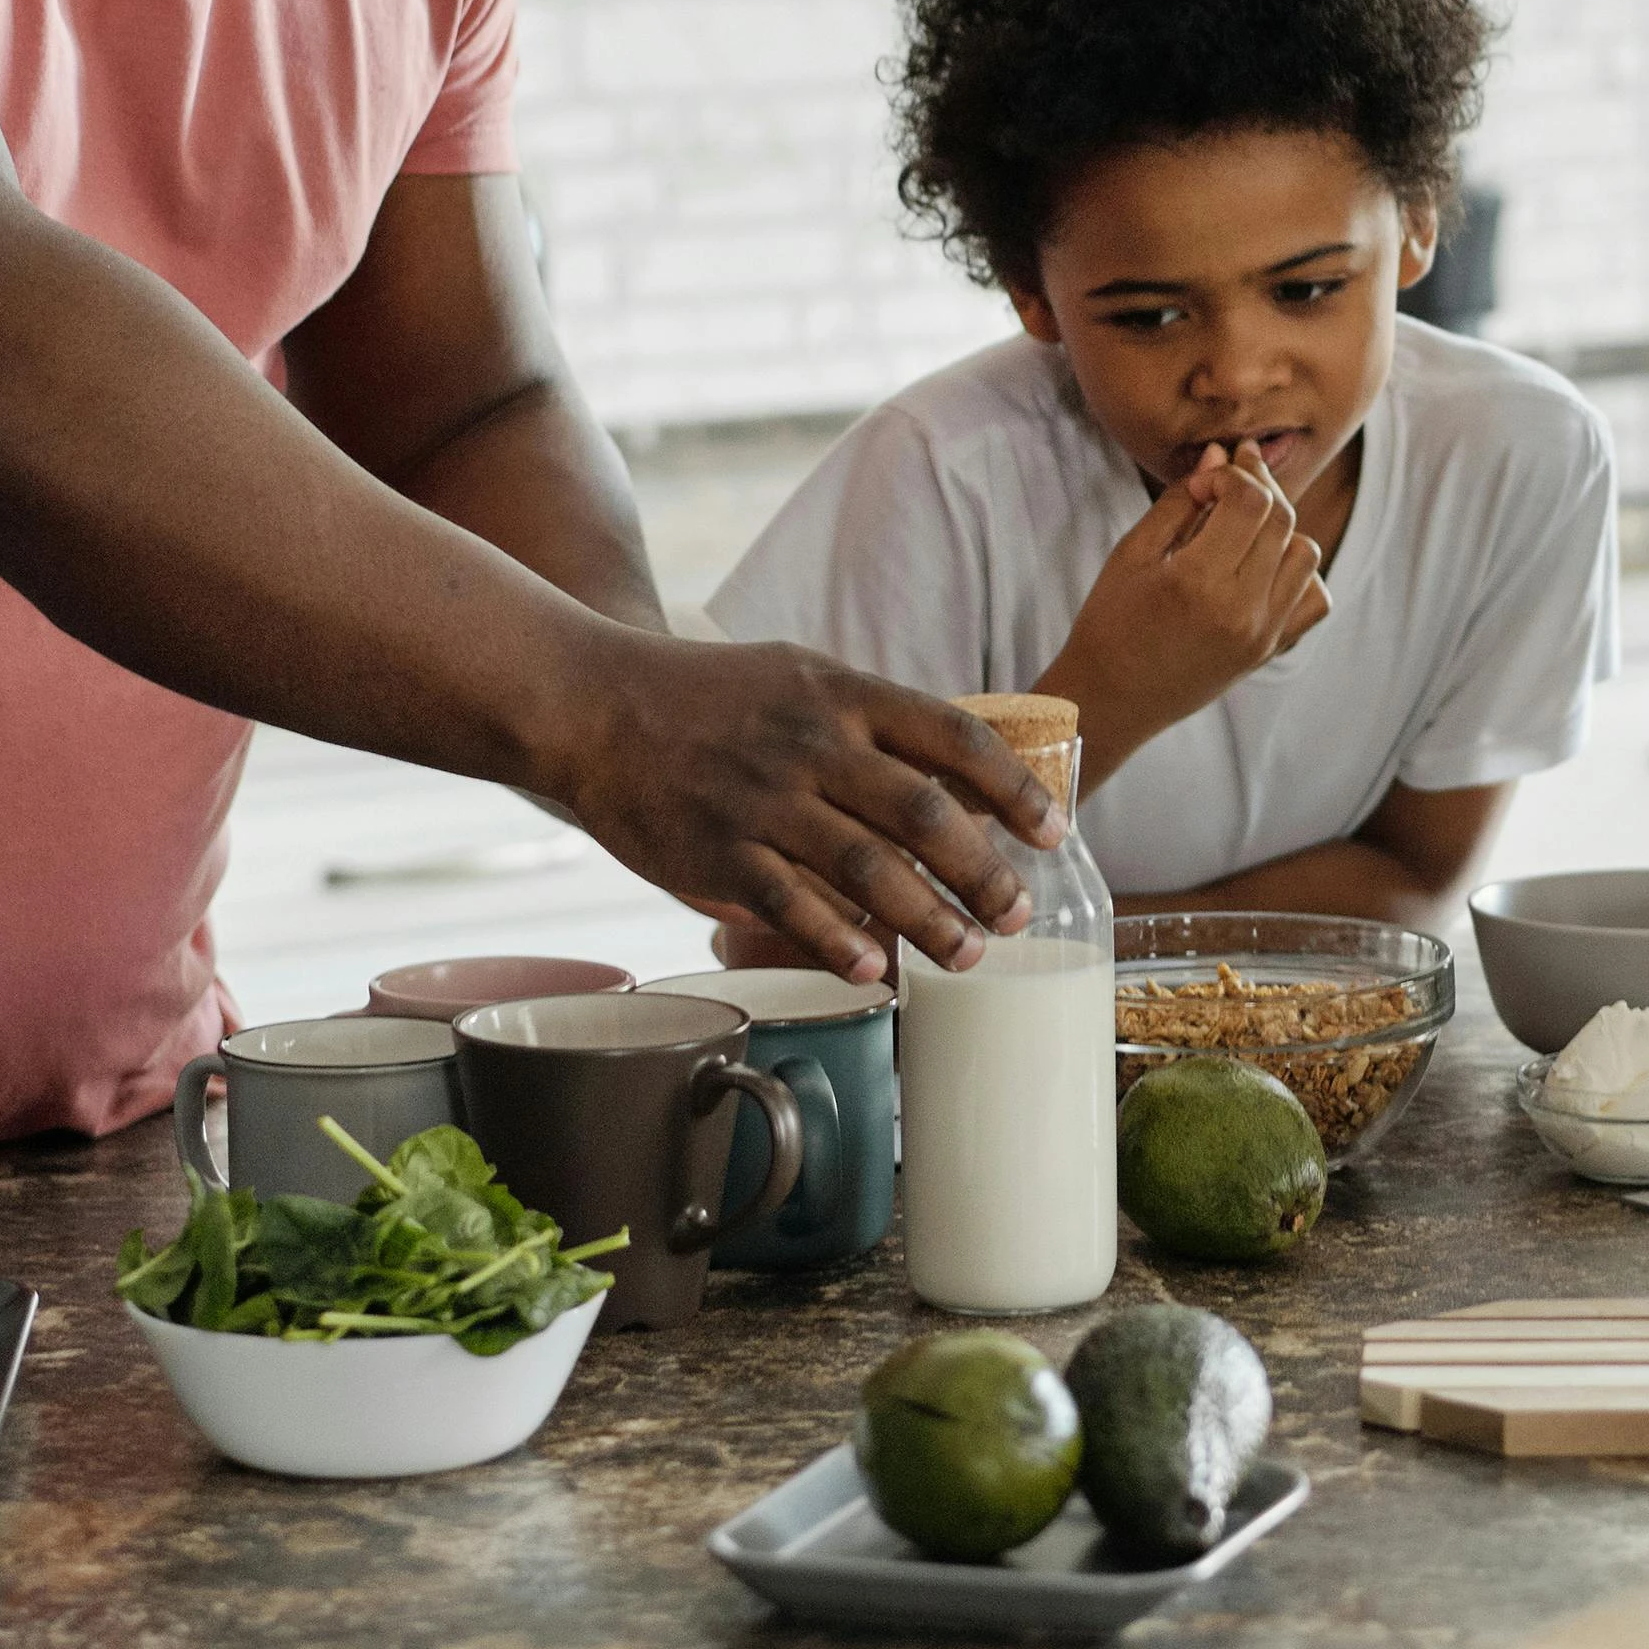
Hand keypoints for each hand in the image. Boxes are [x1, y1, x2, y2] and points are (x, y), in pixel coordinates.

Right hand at [553, 637, 1058, 985]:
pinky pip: (791, 905)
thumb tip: (958, 778)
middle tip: (1019, 915)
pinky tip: (875, 971)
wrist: (595, 704)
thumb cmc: (709, 696)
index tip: (1054, 832)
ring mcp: (765, 801)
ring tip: (970, 955)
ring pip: (869, 869)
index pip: (955, 738)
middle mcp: (813, 746)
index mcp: (843, 697)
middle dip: (985, 872)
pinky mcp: (717, 852)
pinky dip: (839, 941)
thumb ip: (874, 724)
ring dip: (930, 919)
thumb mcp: (802, 678)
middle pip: (925, 814)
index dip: (1015, 789)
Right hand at [1047, 446, 1327, 760]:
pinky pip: (1315, 599)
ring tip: (1242, 526)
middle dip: (1259, 486)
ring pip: (1306, 553)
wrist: (1111, 699)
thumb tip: (1220, 454)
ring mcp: (1263, 634)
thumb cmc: (1111, 621)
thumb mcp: (1133, 552)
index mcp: (1197, 581)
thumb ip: (1181, 500)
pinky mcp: (1270, 650)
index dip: (1232, 474)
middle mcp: (1240, 609)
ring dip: (1281, 528)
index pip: (1250, 500)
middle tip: (1230, 477)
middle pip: (1282, 520)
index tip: (1205, 480)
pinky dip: (1299, 573)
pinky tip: (1263, 566)